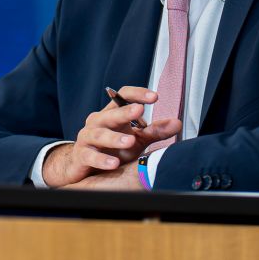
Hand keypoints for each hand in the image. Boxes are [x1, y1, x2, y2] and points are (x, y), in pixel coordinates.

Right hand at [41, 87, 178, 186]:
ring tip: (130, 141)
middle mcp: (97, 122)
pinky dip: (102, 160)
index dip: (137, 94)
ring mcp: (87, 138)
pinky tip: (113, 163)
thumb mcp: (136, 140)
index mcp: (111, 114)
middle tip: (139, 111)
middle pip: (110, 114)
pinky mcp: (82, 155)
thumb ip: (154, 131)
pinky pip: (90, 156)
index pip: (122, 96)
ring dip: (114, 138)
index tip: (154, 97)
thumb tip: (176, 123)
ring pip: (99, 134)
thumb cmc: (111, 149)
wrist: (83, 165)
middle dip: (124, 112)